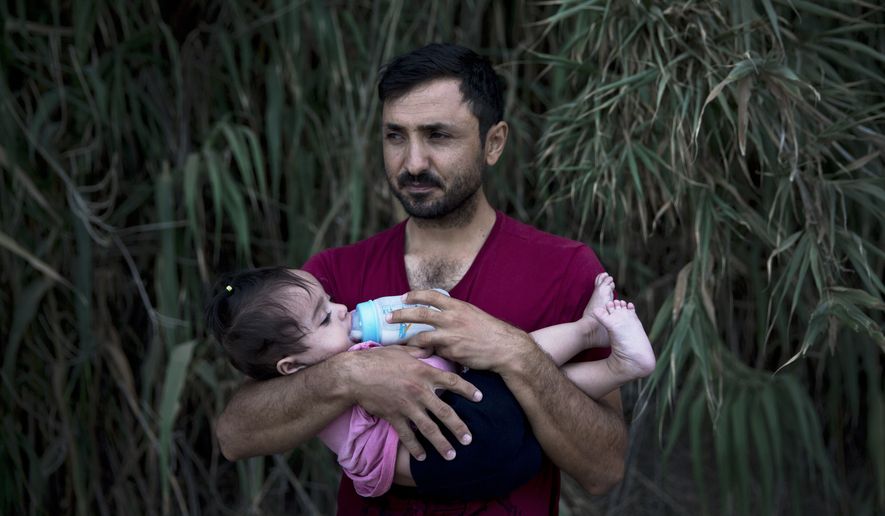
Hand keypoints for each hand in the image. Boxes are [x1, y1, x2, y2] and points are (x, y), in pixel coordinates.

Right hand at [339, 344, 480, 460]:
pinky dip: (415, 448)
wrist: (355, 375)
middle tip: (469, 439)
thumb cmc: (379, 359)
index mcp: (424, 373)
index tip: (480, 398)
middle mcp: (419, 392)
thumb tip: (431, 345)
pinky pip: (407, 436)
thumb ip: (420, 350)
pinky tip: (423, 456)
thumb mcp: (402, 350)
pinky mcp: (394, 417)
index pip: (452, 382)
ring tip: (451, 455)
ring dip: (442, 443)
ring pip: (429, 429)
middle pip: (445, 412)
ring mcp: (407, 406)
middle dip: (459, 427)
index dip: (468, 390)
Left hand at [388, 290, 539, 374]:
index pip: (430, 295)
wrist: (505, 348)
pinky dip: (431, 355)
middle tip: (388, 317)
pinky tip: (426, 358)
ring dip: (409, 342)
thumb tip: (440, 314)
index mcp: (457, 306)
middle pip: (419, 314)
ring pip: (422, 337)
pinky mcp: (452, 352)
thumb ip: (455, 313)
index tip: (403, 297)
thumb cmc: (490, 332)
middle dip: (400, 315)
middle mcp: (452, 319)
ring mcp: (450, 336)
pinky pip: (436, 353)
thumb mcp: (472, 314)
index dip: (414, 295)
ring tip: (401, 345)